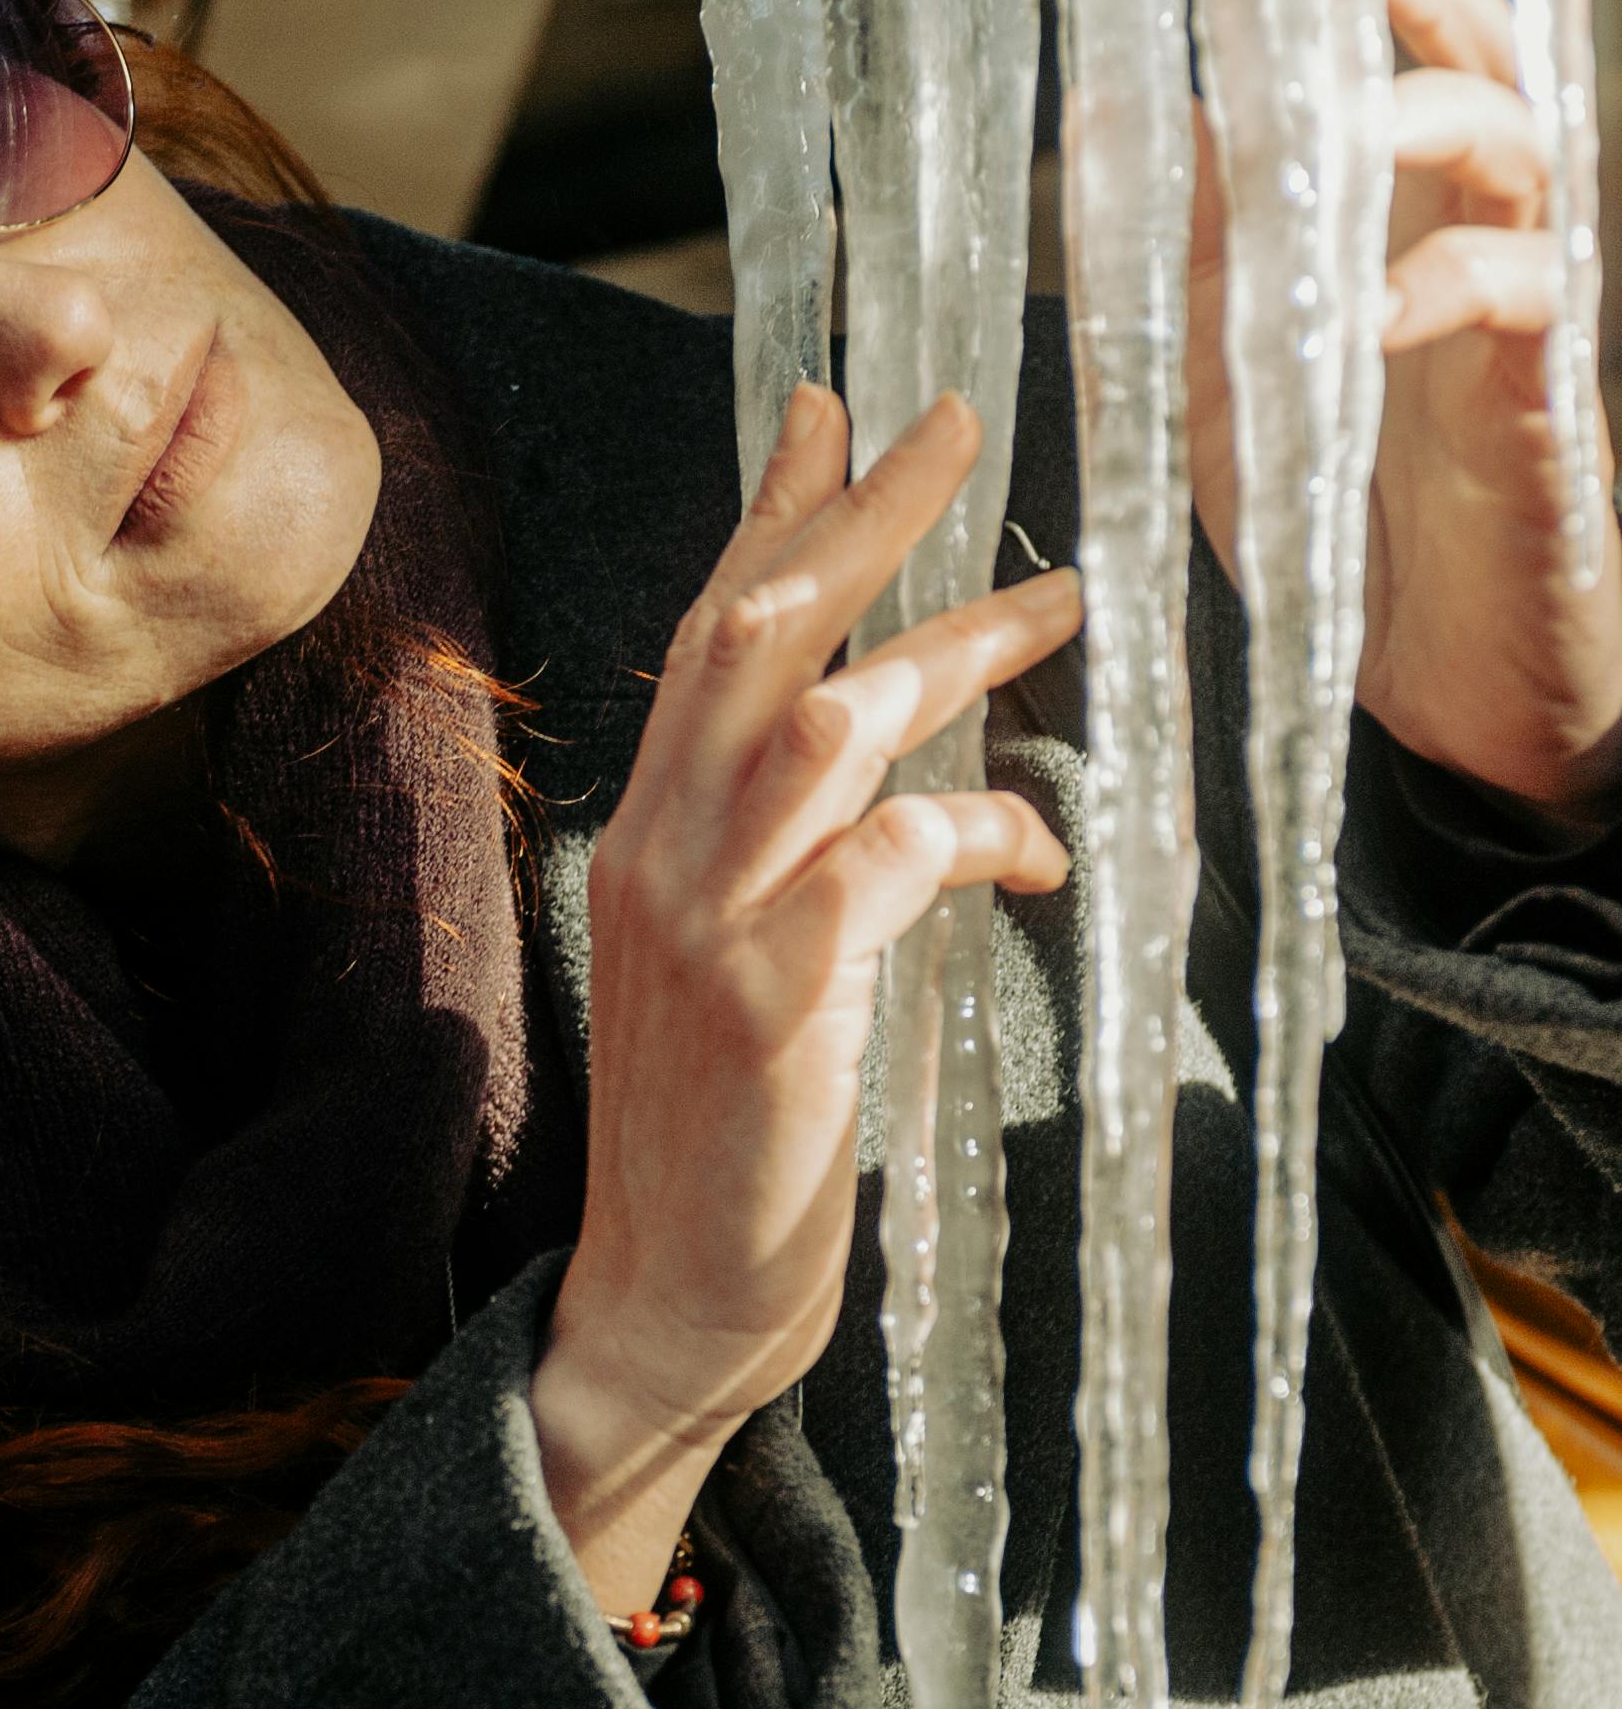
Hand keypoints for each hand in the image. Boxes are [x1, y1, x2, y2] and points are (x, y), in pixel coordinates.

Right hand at [533, 386, 1080, 1614]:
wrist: (663, 1300)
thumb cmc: (725, 1143)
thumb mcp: (737, 969)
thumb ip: (782, 860)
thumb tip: (887, 767)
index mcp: (648, 838)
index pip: (705, 634)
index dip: (771, 513)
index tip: (833, 409)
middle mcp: (660, 855)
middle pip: (756, 633)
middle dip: (863, 516)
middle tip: (962, 421)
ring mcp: (708, 923)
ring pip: (822, 718)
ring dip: (946, 648)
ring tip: (1059, 606)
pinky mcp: (777, 998)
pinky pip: (890, 856)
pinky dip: (981, 829)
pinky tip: (1040, 856)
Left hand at [1184, 0, 1621, 824]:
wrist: (1461, 692)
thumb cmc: (1345, 521)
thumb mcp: (1226, 377)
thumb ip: (1183, 256)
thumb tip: (1113, 119)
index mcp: (1393, 198)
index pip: (1358, 25)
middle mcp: (1474, 220)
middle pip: (1472, 33)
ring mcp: (1523, 305)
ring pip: (1517, 142)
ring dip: (1411, 121)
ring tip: (1325, 134)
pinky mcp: (1543, 406)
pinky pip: (1516, 305)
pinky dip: (1431, 293)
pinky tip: (1358, 317)